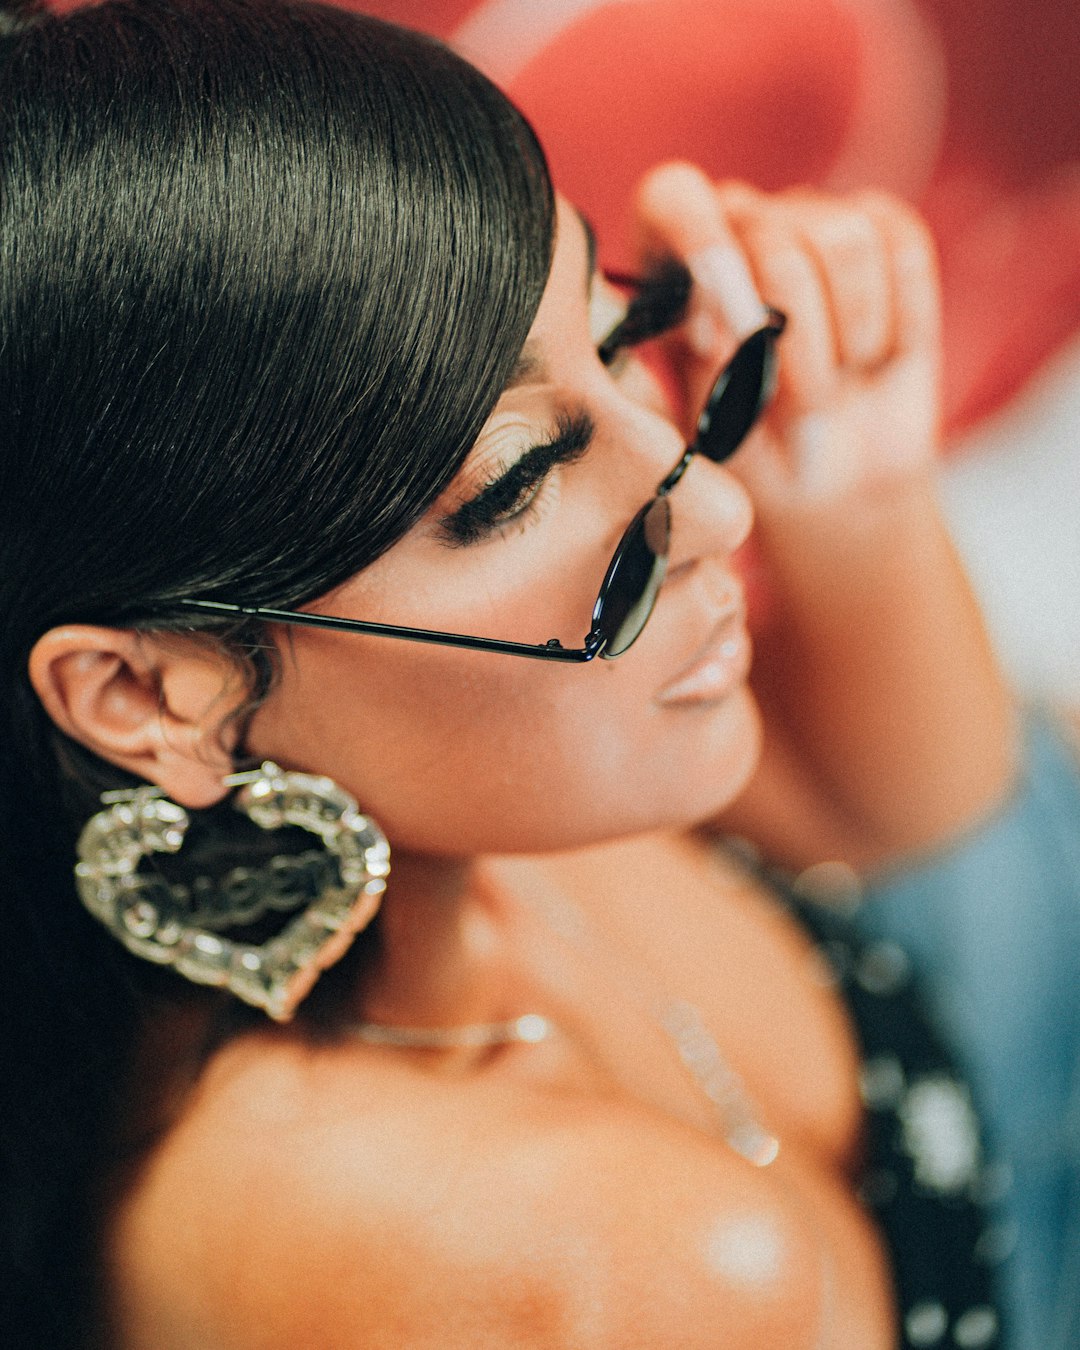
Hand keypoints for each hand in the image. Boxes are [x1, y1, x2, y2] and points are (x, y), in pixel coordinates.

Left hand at [632, 163, 940, 514]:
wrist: (829, 485)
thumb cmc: (752, 458)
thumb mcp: (712, 433)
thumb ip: (700, 371)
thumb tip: (713, 319)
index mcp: (674, 266)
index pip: (674, 197)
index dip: (700, 240)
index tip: (725, 325)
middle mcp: (740, 227)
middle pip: (772, 234)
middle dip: (796, 341)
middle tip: (801, 410)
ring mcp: (814, 224)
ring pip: (845, 240)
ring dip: (852, 334)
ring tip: (839, 384)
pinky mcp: (884, 235)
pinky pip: (904, 245)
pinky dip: (903, 316)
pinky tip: (881, 357)